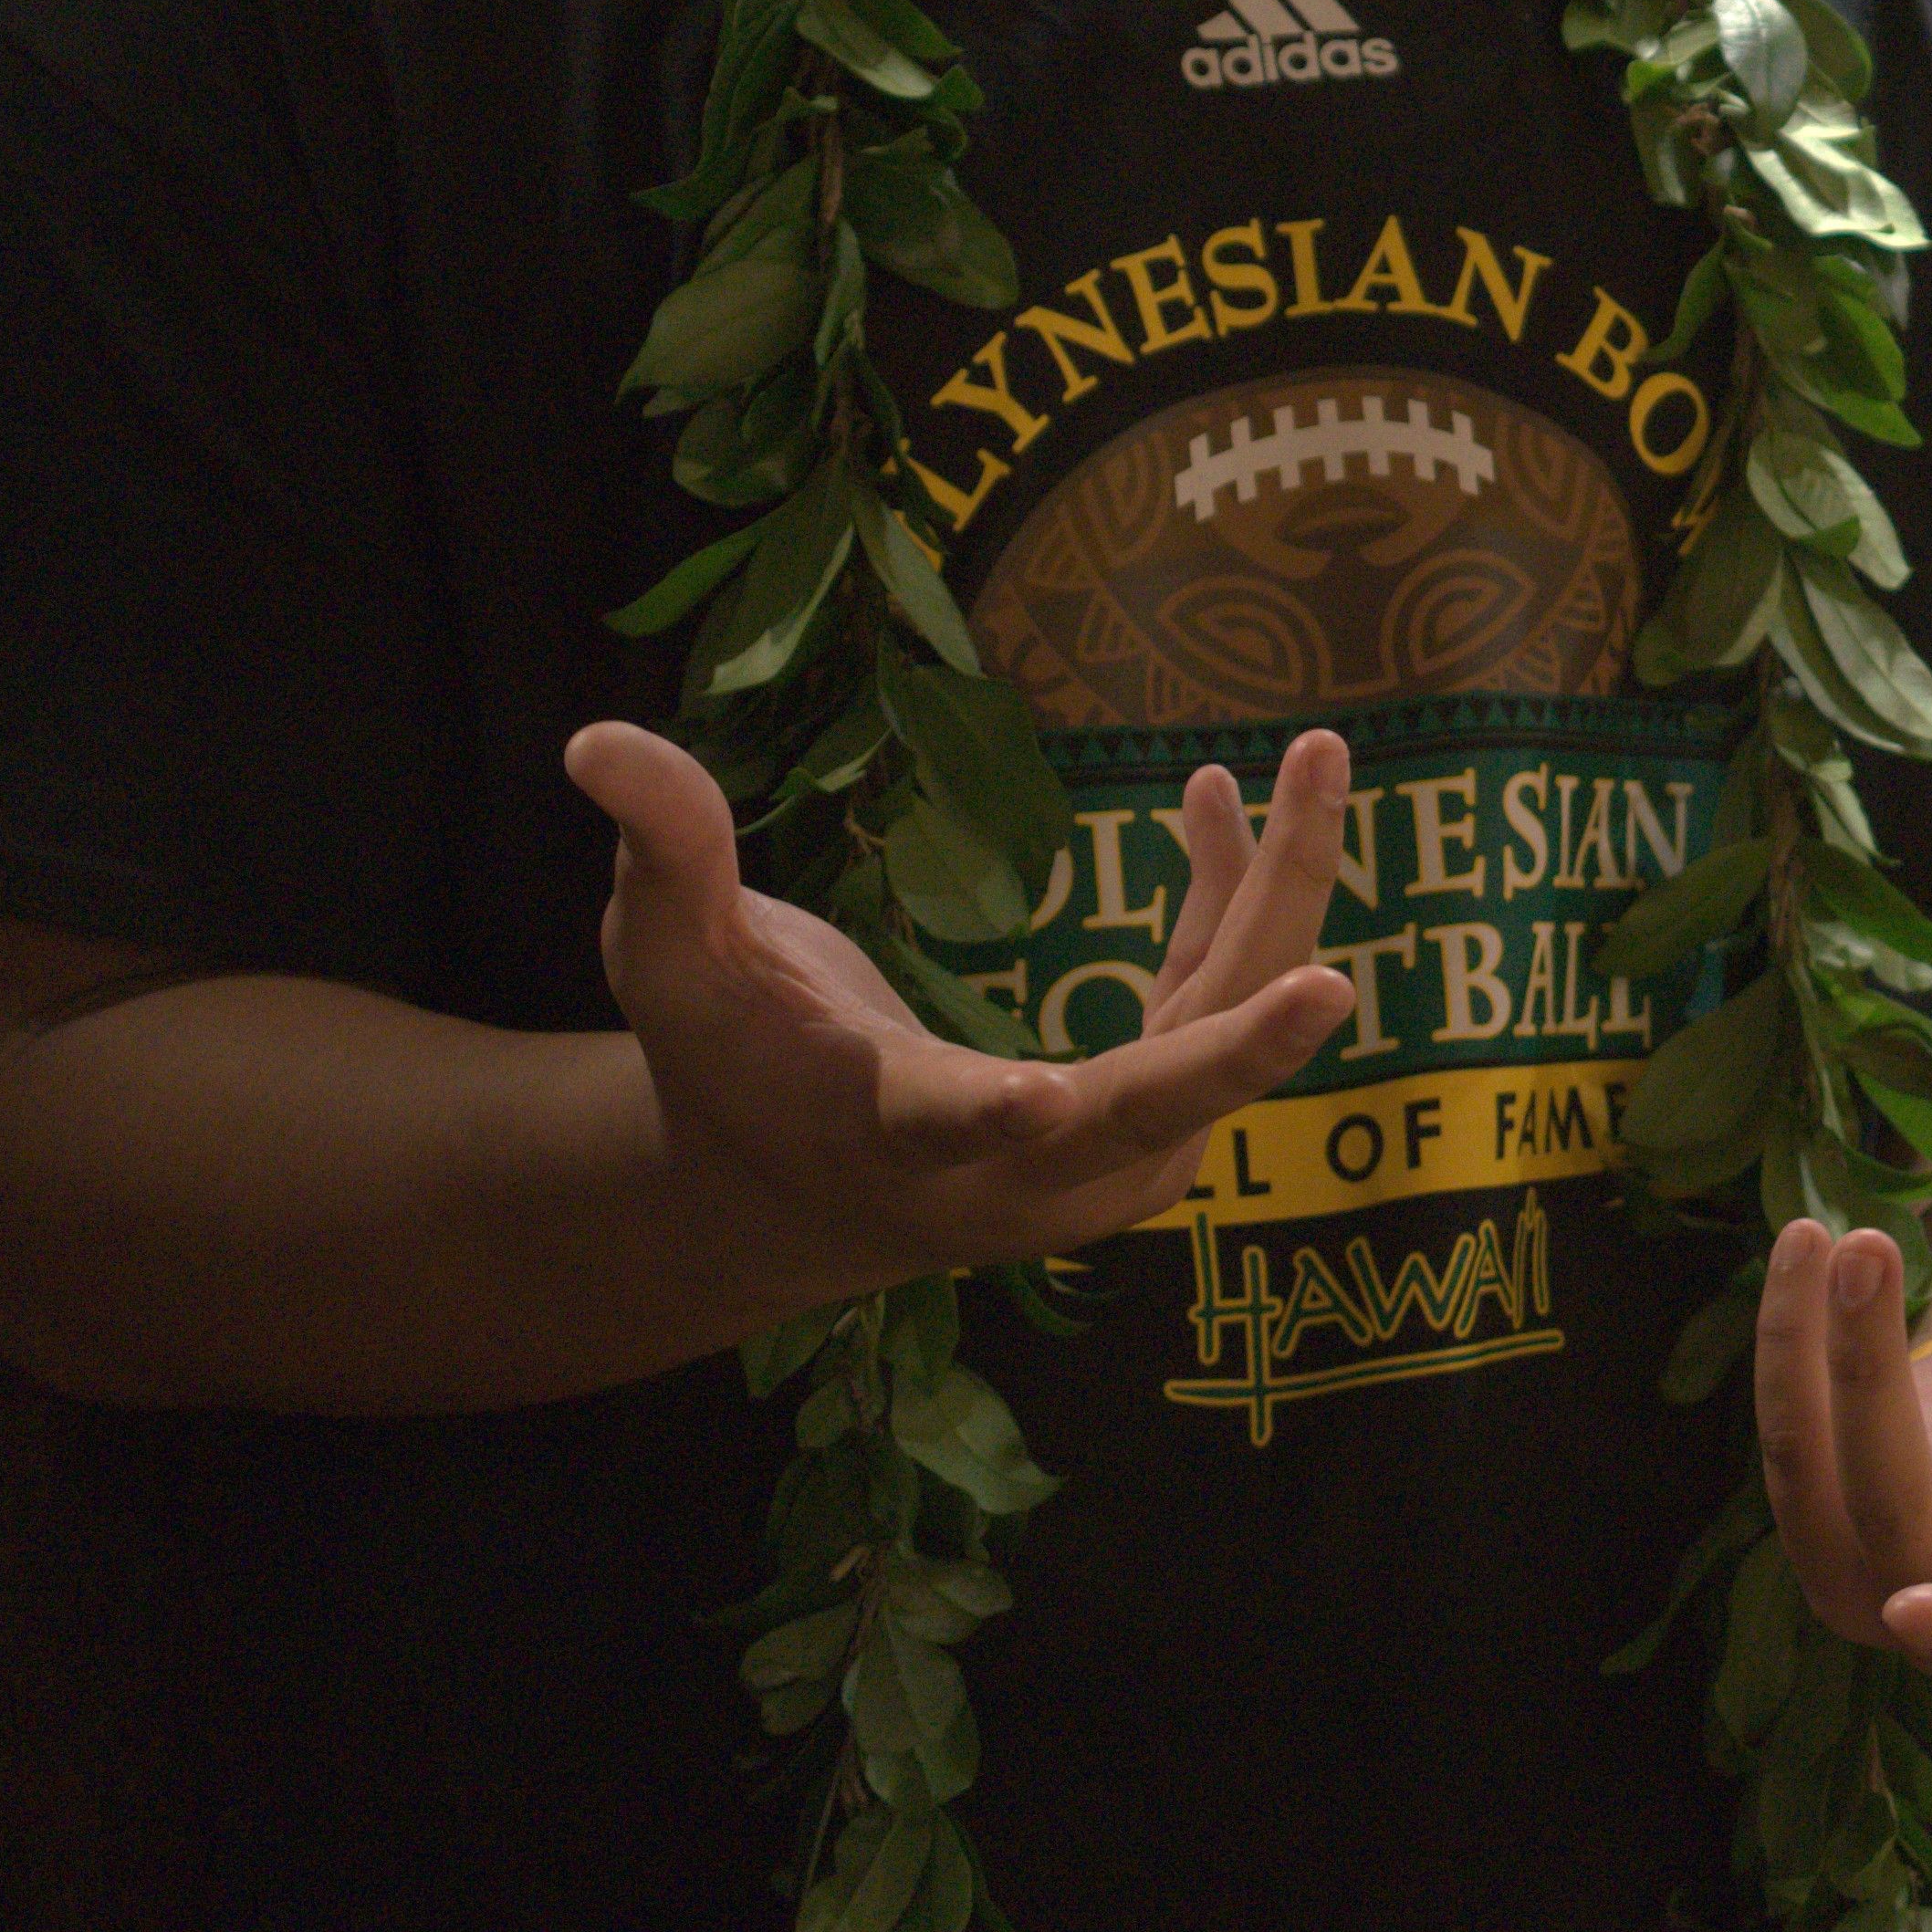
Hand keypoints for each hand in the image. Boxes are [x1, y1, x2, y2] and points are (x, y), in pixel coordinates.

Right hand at [574, 715, 1356, 1293]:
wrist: (792, 1192)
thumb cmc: (724, 1063)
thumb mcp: (670, 962)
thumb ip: (663, 856)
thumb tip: (596, 739)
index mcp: (887, 1139)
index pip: (940, 1135)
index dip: (988, 1118)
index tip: (1040, 1096)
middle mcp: (1013, 1175)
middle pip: (1142, 1115)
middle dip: (1238, 1049)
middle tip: (1335, 985)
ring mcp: (1097, 1160)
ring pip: (1215, 1040)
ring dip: (1280, 901)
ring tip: (1322, 757)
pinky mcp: (1142, 1117)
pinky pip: (1214, 1004)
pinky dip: (1238, 904)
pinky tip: (1226, 800)